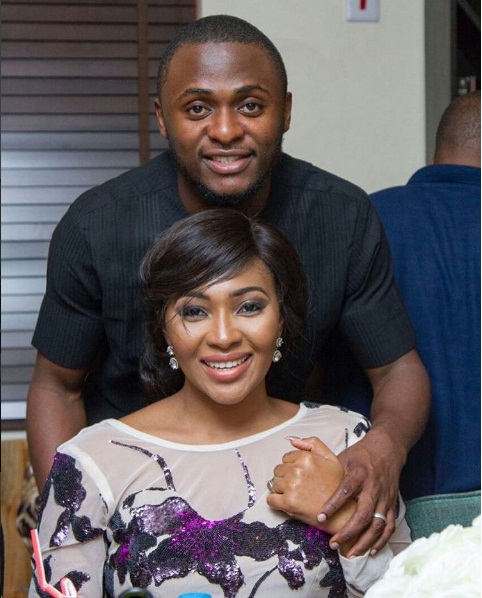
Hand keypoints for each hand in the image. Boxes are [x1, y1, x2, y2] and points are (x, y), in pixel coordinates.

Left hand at [266, 436, 356, 535]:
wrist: (342, 512)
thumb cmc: (337, 485)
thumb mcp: (331, 459)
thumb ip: (313, 444)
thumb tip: (292, 440)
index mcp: (306, 457)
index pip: (285, 458)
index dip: (292, 467)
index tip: (300, 476)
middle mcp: (297, 470)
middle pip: (278, 470)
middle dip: (285, 477)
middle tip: (298, 486)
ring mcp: (292, 486)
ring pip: (273, 484)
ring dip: (281, 489)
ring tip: (295, 494)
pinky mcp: (288, 503)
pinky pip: (271, 499)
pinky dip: (275, 502)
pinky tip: (285, 503)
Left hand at [317, 428, 403, 556]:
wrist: (386, 449)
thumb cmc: (359, 455)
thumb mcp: (340, 454)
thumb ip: (317, 454)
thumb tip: (293, 444)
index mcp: (358, 474)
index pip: (345, 491)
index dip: (333, 506)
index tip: (319, 518)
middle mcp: (372, 487)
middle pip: (363, 514)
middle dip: (348, 531)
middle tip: (333, 542)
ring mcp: (384, 498)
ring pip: (377, 524)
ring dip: (364, 541)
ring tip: (349, 553)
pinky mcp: (392, 504)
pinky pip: (390, 526)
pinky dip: (382, 540)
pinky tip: (370, 550)